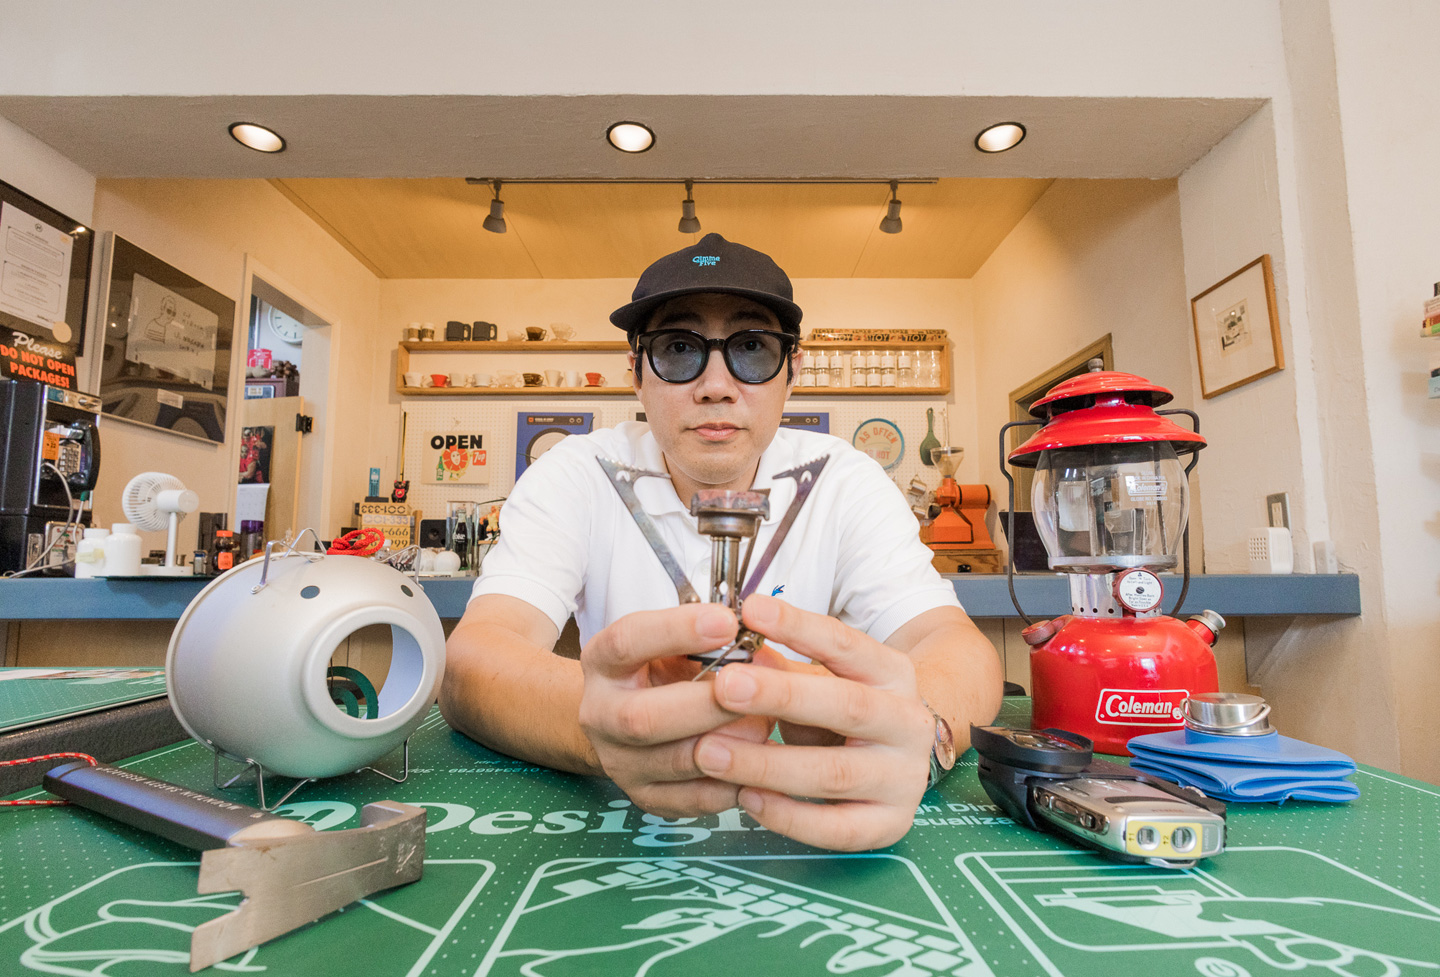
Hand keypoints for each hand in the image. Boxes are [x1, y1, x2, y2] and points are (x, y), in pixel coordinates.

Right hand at [578, 603, 773, 817]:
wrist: (626, 721)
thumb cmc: (660, 671)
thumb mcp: (669, 643)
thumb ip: (702, 640)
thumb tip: (756, 642)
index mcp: (603, 663)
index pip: (627, 642)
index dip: (677, 630)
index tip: (728, 622)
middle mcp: (600, 715)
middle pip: (643, 718)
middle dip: (707, 704)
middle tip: (755, 688)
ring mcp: (619, 762)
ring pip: (676, 761)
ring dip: (730, 744)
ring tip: (767, 724)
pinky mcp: (646, 796)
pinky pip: (694, 800)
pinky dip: (733, 783)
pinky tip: (760, 765)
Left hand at [692, 593, 933, 850]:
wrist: (902, 759)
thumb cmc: (844, 709)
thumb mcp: (820, 679)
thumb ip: (781, 668)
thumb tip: (735, 653)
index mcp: (892, 674)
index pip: (846, 644)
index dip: (798, 627)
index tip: (750, 611)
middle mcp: (907, 723)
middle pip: (847, 707)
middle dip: (782, 697)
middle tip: (724, 687)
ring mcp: (903, 778)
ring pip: (833, 773)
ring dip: (766, 764)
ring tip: (709, 752)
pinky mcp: (889, 825)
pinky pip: (835, 828)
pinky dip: (788, 816)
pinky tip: (746, 798)